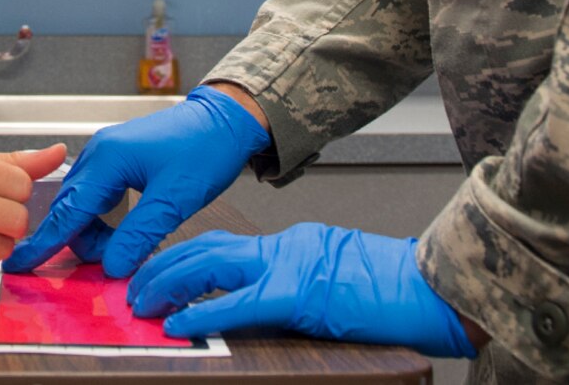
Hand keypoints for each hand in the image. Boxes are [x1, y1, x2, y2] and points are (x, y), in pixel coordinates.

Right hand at [5, 85, 268, 276]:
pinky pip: (96, 196)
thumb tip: (112, 266)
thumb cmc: (204, 150)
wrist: (224, 121)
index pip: (68, 210)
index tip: (21, 263)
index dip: (45, 241)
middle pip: (70, 209)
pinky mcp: (117, 159)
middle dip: (78, 241)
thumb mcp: (174, 199)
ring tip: (122, 250)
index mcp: (107, 159)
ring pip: (83, 205)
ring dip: (94, 232)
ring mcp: (106, 155)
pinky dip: (103, 220)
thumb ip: (140, 234)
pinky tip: (122, 233)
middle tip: (99, 268)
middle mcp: (98, 154)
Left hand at [127, 223, 474, 356]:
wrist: (433, 286)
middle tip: (135, 285)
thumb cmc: (397, 290)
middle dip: (166, 266)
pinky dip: (204, 313)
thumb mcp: (339, 278)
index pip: (227, 247)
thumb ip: (301, 285)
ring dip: (171, 283)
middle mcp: (287, 248)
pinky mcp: (301, 295)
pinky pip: (240, 304)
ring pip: (213, 266)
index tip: (159, 270)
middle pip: (209, 248)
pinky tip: (179, 323)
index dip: (186, 259)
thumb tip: (264, 306)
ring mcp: (292, 268)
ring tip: (142, 301)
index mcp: (295, 244)